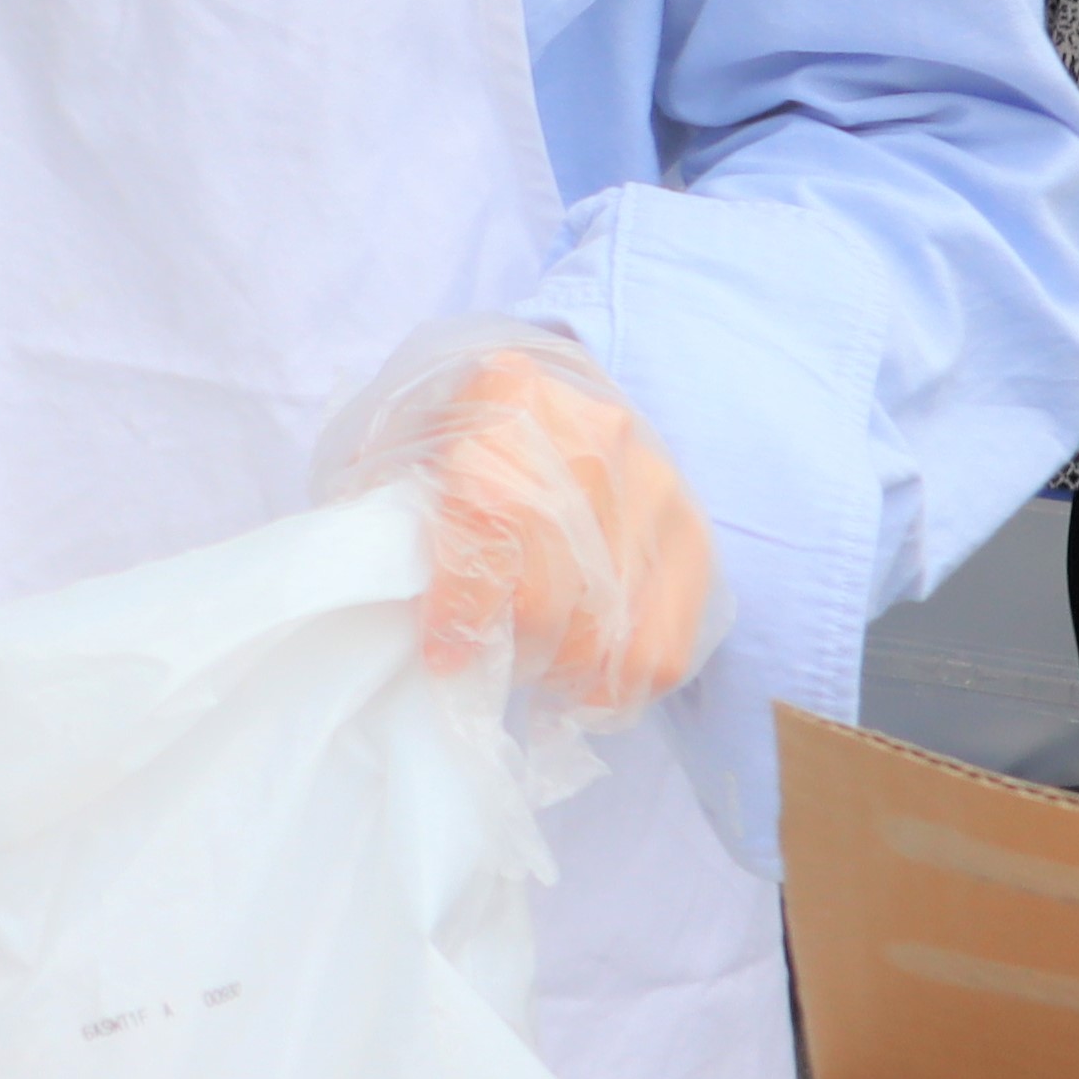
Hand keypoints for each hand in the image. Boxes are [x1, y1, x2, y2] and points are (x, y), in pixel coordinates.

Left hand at [325, 326, 725, 715]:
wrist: (546, 390)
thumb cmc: (452, 425)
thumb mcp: (402, 437)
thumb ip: (387, 500)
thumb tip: (386, 592)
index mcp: (508, 395)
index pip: (492, 522)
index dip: (464, 605)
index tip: (443, 655)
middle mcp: (593, 435)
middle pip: (553, 592)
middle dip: (511, 651)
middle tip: (484, 666)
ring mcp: (654, 484)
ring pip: (608, 632)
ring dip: (559, 674)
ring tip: (528, 671)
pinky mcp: (691, 530)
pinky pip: (663, 647)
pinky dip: (617, 688)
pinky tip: (579, 688)